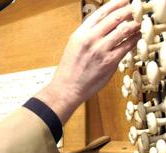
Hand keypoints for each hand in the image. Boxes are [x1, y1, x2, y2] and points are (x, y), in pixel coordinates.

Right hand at [36, 0, 140, 123]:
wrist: (67, 88)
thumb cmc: (69, 70)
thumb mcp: (74, 46)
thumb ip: (88, 35)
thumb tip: (105, 26)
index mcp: (80, 34)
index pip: (101, 13)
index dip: (116, 4)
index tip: (125, 0)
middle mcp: (90, 39)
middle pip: (116, 18)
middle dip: (129, 10)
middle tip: (137, 8)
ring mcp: (101, 50)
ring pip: (125, 30)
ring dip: (135, 24)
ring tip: (140, 21)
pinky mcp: (110, 61)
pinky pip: (127, 46)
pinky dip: (135, 39)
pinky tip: (137, 37)